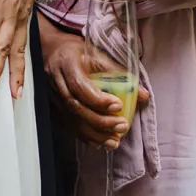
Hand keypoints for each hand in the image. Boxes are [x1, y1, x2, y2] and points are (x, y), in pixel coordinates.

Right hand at [40, 16, 145, 148]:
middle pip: (75, 106)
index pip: (79, 86)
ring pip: (71, 119)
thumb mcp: (97, 55)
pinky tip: (100, 143)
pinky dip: (85, 136)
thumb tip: (143, 94)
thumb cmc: (77, 52)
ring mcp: (53, 97)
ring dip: (94, 133)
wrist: (52, 52)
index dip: (98, 99)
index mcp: (67, 64)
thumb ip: (119, 73)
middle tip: (122, 125)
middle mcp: (57, 82)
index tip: (118, 106)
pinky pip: (69, 125)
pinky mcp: (55, 107)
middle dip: (100, 120)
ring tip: (115, 141)